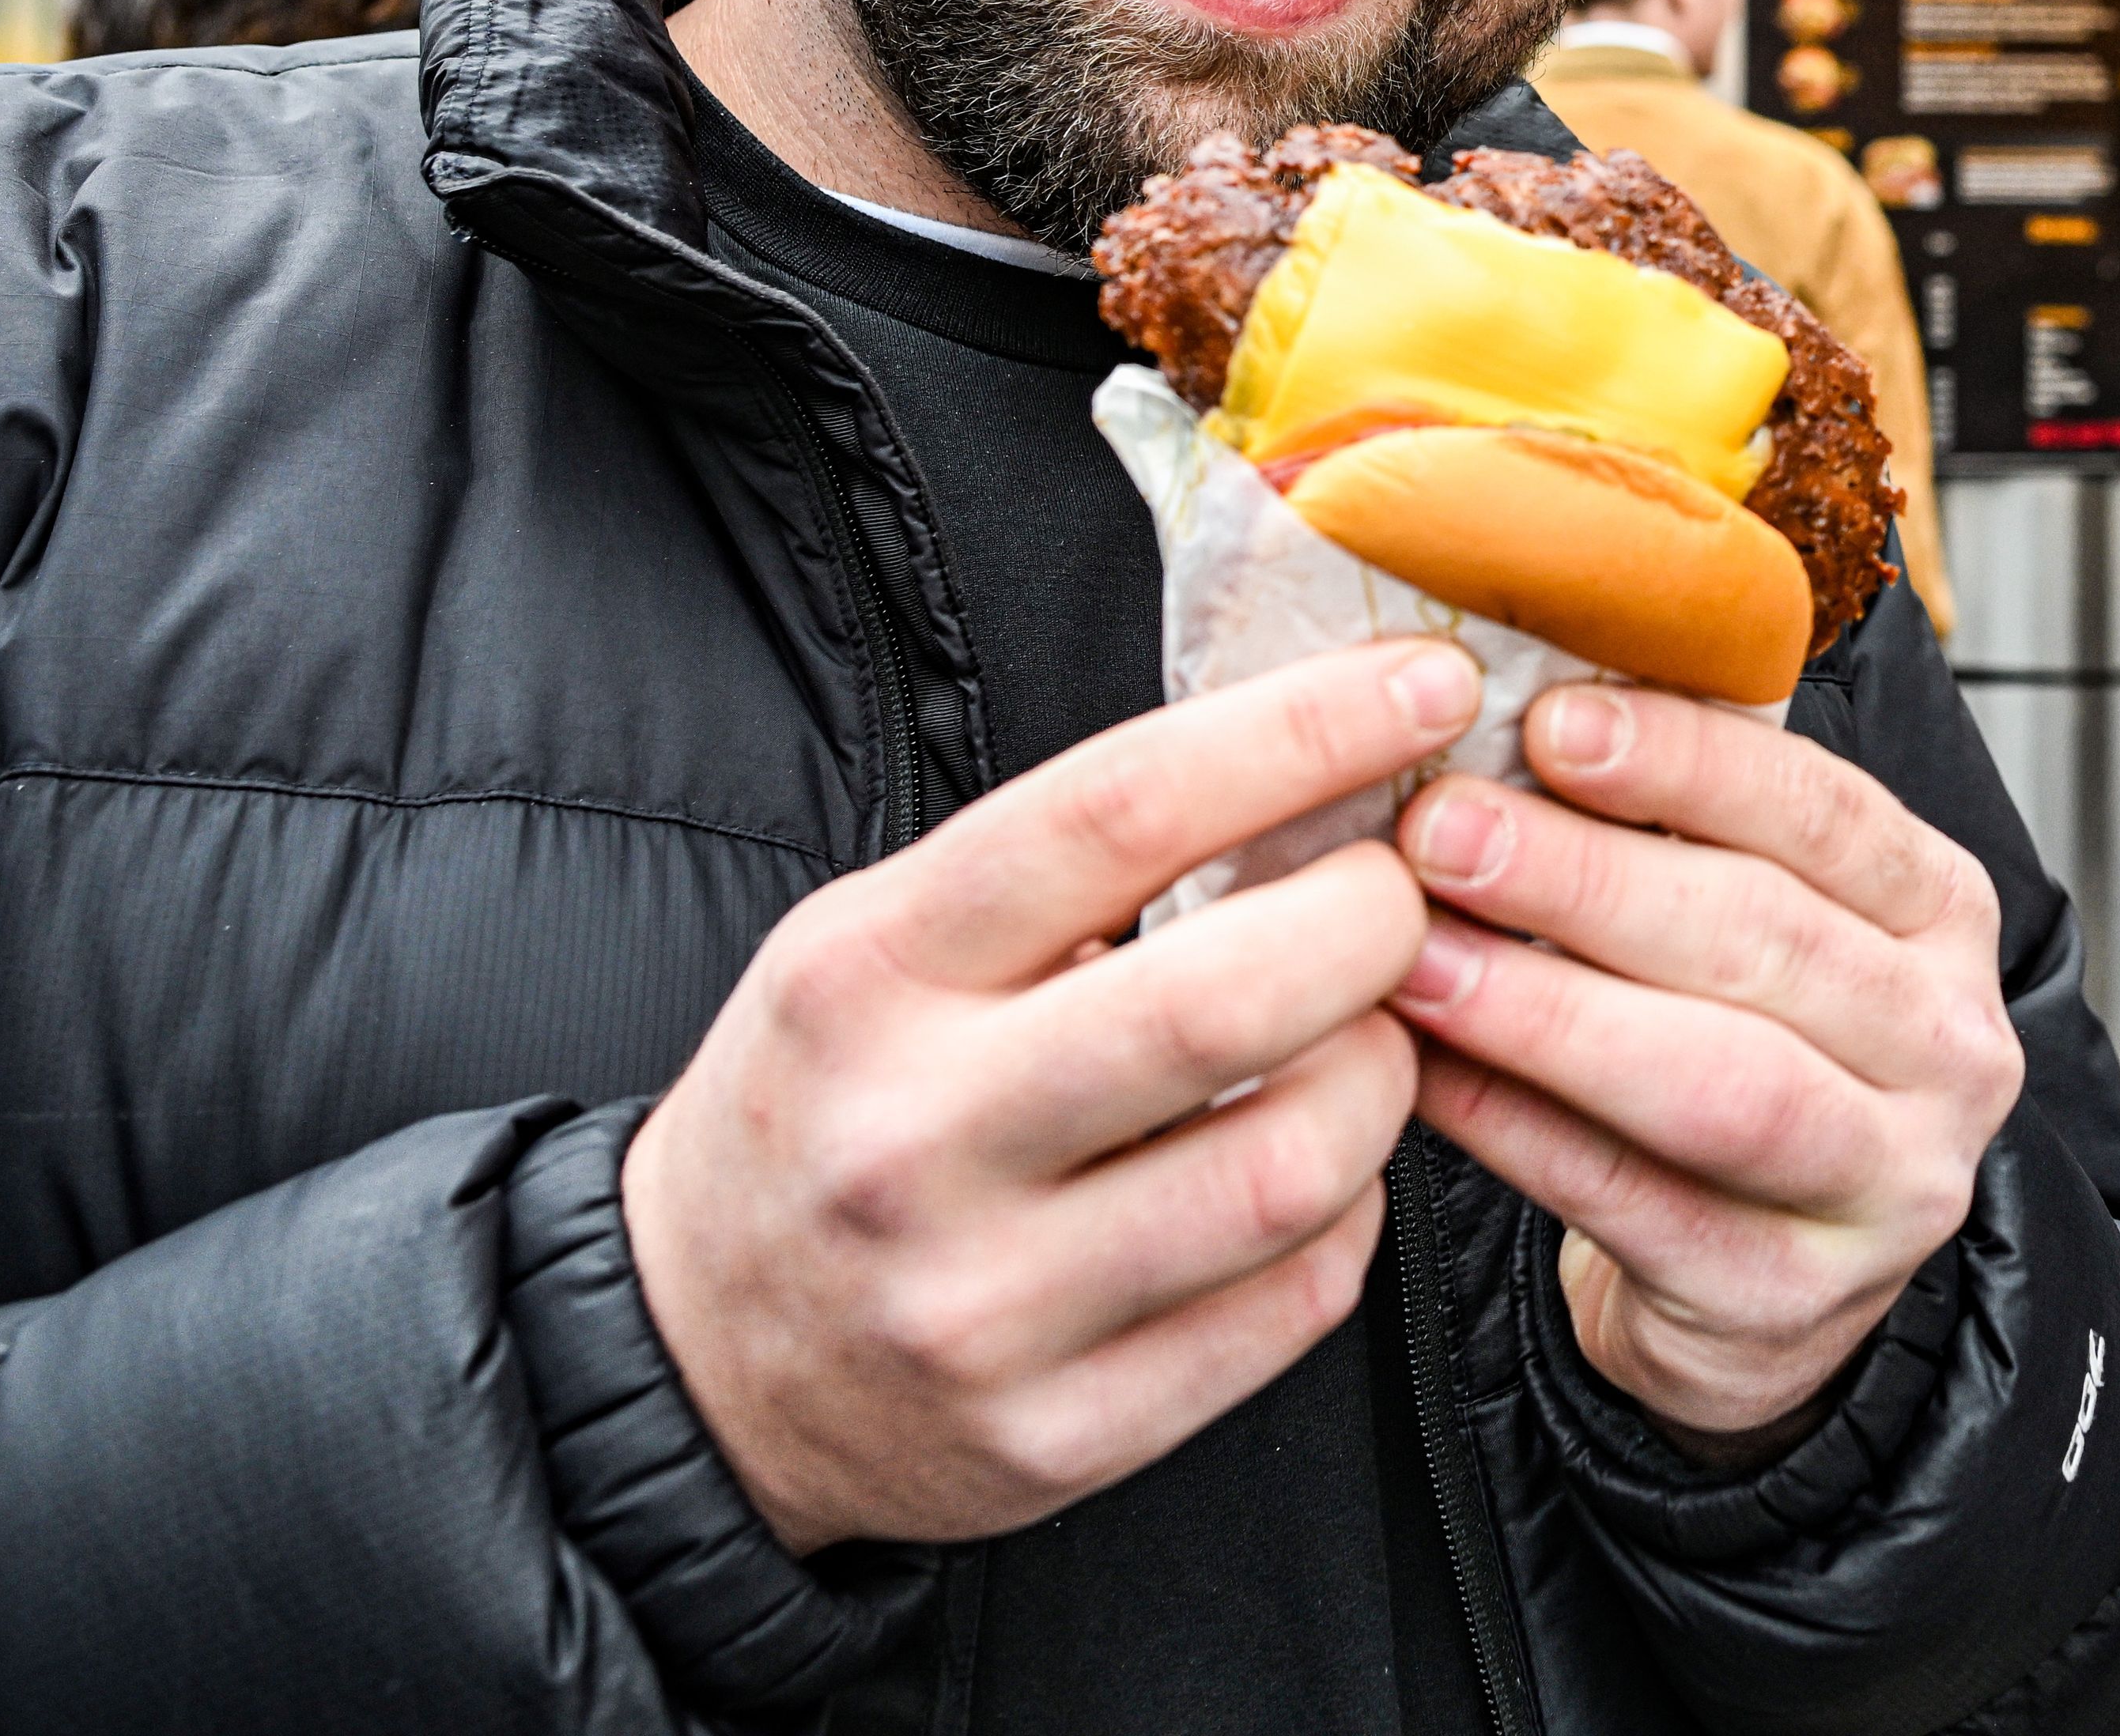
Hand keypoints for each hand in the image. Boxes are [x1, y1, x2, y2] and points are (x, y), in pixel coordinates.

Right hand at [626, 640, 1477, 1549]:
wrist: (695, 1362)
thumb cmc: (834, 1102)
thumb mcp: (882, 941)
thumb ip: (1068, 864)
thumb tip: (1312, 758)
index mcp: (871, 974)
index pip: (1120, 811)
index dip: (1304, 732)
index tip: (1424, 682)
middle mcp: (915, 1140)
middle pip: (1232, 1000)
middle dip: (1375, 921)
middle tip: (1395, 899)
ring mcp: (982, 1305)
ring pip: (1293, 1166)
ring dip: (1381, 1078)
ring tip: (1356, 1042)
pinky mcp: (1055, 1436)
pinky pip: (1294, 1302)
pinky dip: (1346, 1216)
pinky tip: (1306, 1176)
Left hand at [1390, 682, 2021, 1451]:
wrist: (1763, 1283)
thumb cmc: (1737, 1050)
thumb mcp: (1754, 922)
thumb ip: (1672, 828)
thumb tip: (1503, 712)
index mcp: (1940, 912)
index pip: (1824, 812)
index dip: (1684, 761)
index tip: (1547, 721)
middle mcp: (1946, 1044)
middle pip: (1765, 940)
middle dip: (1585, 879)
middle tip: (1441, 831)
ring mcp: (1887, 1182)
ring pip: (1716, 1081)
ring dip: (1548, 1009)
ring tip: (1415, 956)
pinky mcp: (1789, 1298)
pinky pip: (1632, 1200)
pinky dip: (1517, 1130)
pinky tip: (1426, 1072)